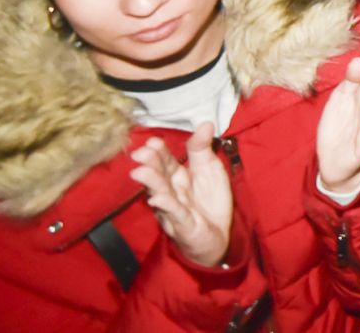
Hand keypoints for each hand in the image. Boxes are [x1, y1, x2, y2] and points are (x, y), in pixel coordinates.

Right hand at [130, 123, 232, 267]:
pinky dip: (166, 206)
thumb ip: (202, 149)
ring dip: (152, 183)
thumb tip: (204, 122)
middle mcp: (171, 192)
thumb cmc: (209, 201)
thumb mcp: (210, 169)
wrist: (219, 236)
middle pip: (160, 176)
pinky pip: (175, 214)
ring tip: (141, 172)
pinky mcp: (184, 225)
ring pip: (161, 194)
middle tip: (141, 153)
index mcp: (177, 177)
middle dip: (151, 164)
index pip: (165, 162)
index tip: (151, 141)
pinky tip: (158, 199)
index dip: (159, 152)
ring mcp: (174, 209)